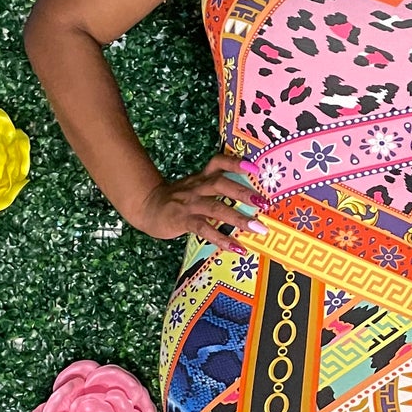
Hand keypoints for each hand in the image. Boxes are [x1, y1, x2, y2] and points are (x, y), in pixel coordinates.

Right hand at [133, 153, 267, 252]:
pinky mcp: (182, 220)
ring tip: (257, 228)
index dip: (236, 163)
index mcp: (201, 178)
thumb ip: (214, 187)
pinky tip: (236, 248)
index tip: (255, 167)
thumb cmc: (176, 200)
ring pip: (215, 207)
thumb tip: (246, 195)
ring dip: (238, 218)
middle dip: (244, 192)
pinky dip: (221, 239)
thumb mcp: (194, 187)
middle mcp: (197, 187)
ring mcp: (189, 203)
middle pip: (221, 184)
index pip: (218, 163)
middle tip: (264, 203)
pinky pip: (204, 229)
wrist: (147, 207)